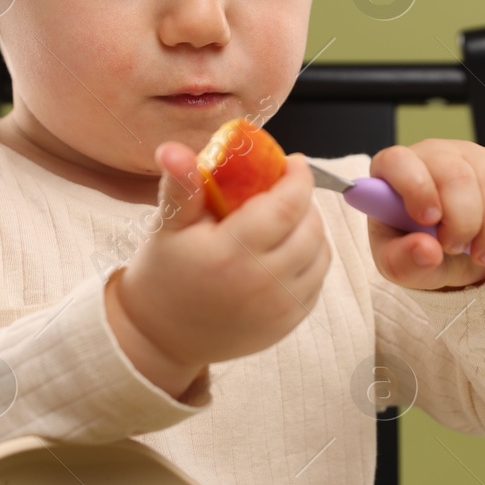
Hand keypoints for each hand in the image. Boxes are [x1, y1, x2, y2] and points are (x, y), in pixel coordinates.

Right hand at [111, 141, 331, 373]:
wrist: (164, 335)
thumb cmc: (165, 272)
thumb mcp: (168, 226)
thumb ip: (182, 185)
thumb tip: (174, 148)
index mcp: (231, 254)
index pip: (286, 207)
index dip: (298, 178)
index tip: (292, 162)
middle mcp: (262, 283)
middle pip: (310, 228)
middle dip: (304, 200)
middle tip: (285, 189)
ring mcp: (279, 307)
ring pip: (320, 253)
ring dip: (311, 228)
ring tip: (286, 217)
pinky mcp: (288, 322)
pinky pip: (317, 280)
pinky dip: (311, 257)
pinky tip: (286, 248)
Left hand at [366, 139, 484, 289]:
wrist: (453, 253)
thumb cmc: (417, 249)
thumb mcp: (399, 266)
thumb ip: (404, 260)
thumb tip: (425, 250)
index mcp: (394, 171)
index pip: (399, 162)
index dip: (416, 188)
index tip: (430, 221)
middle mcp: (434, 155)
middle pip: (456, 175)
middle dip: (464, 221)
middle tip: (459, 250)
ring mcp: (472, 157)